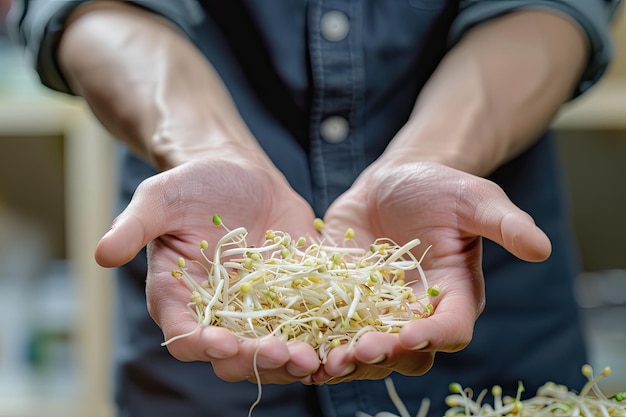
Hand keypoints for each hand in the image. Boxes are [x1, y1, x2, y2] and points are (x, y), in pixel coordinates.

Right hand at [94, 158, 321, 383]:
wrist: (239, 173)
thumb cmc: (193, 184)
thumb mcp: (160, 197)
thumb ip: (135, 225)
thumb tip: (100, 253)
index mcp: (180, 297)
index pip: (183, 335)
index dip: (200, 344)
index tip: (220, 342)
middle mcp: (220, 311)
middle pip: (233, 355)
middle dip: (255, 360)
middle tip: (279, 354)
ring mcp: (259, 307)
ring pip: (274, 348)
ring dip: (293, 359)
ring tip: (315, 359)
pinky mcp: (295, 294)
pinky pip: (309, 322)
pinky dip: (324, 335)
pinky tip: (342, 339)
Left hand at [313, 162, 550, 382]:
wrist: (394, 181)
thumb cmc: (441, 188)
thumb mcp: (474, 199)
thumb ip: (504, 224)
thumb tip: (543, 248)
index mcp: (454, 296)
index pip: (450, 328)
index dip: (433, 336)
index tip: (410, 334)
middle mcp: (416, 312)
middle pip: (405, 352)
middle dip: (383, 356)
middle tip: (358, 351)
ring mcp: (377, 310)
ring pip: (366, 350)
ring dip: (346, 359)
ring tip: (322, 361)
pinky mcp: (343, 300)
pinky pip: (331, 327)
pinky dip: (316, 340)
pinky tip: (296, 347)